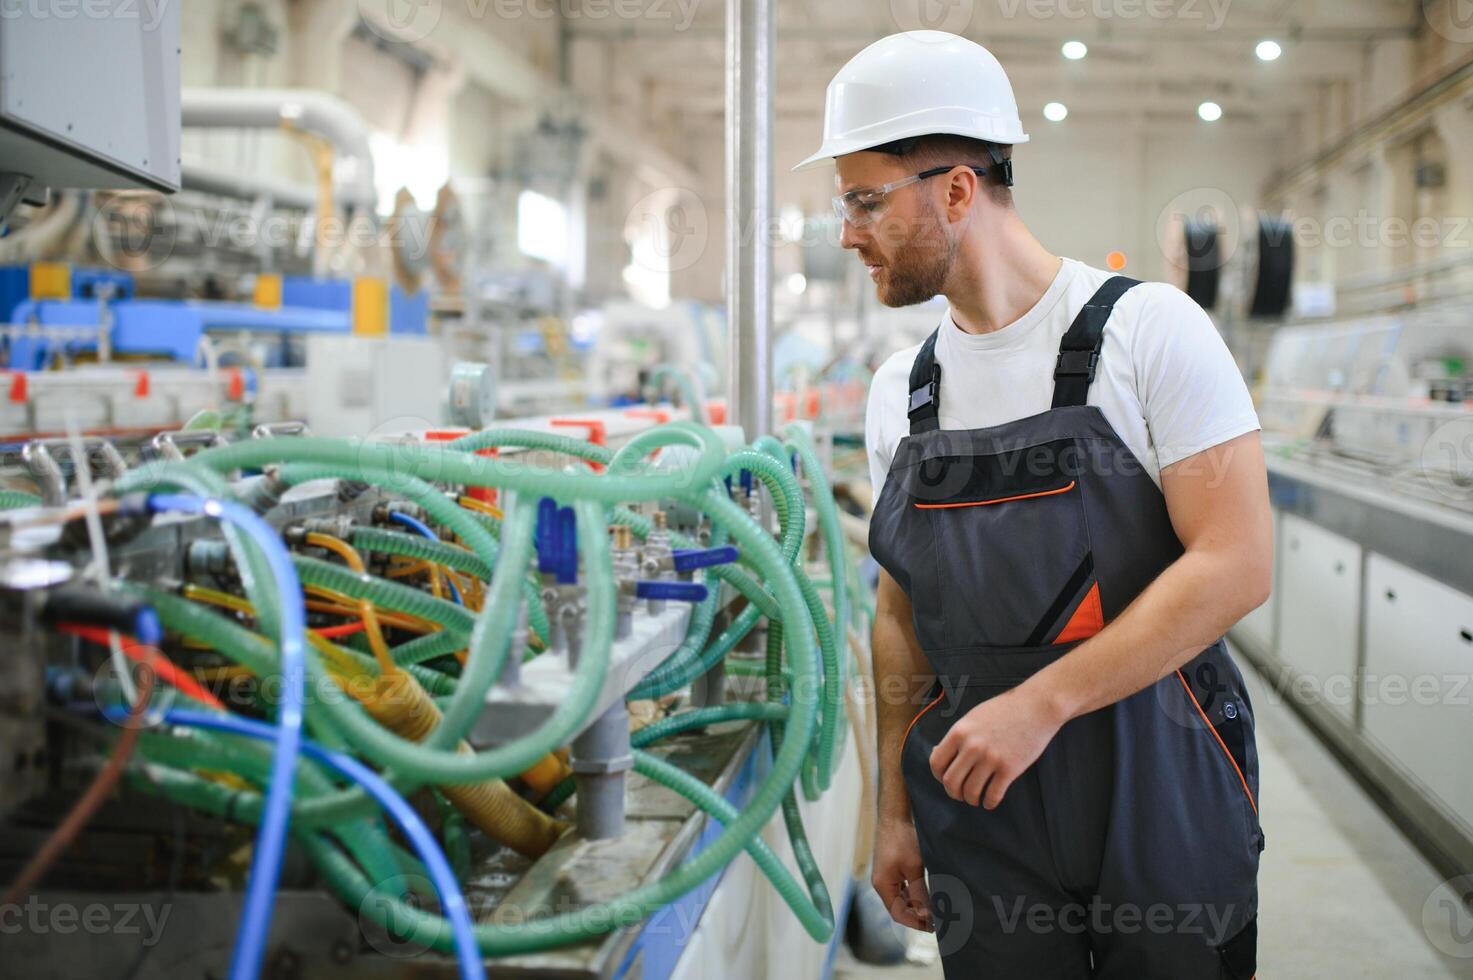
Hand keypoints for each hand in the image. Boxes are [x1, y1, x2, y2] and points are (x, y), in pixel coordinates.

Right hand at [872, 816, 932, 931]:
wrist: (895, 815)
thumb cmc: (903, 839)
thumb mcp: (914, 868)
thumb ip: (919, 892)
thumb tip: (927, 915)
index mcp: (883, 885)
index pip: (898, 913)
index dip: (915, 922)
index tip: (933, 927)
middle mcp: (881, 883)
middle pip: (898, 908)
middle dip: (916, 915)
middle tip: (937, 920)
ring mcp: (884, 876)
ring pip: (899, 898)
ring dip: (914, 905)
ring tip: (933, 910)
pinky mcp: (889, 869)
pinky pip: (900, 888)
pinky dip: (911, 895)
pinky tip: (924, 895)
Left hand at [928, 684, 1063, 808]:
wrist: (1036, 706)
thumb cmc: (1005, 710)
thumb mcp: (973, 717)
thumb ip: (958, 735)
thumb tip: (938, 752)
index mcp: (959, 732)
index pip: (936, 762)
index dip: (938, 776)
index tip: (945, 779)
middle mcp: (972, 746)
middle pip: (951, 782)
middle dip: (953, 793)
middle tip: (960, 794)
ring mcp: (991, 758)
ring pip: (970, 792)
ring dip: (971, 799)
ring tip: (975, 799)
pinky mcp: (1009, 768)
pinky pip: (993, 795)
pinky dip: (989, 803)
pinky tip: (989, 802)